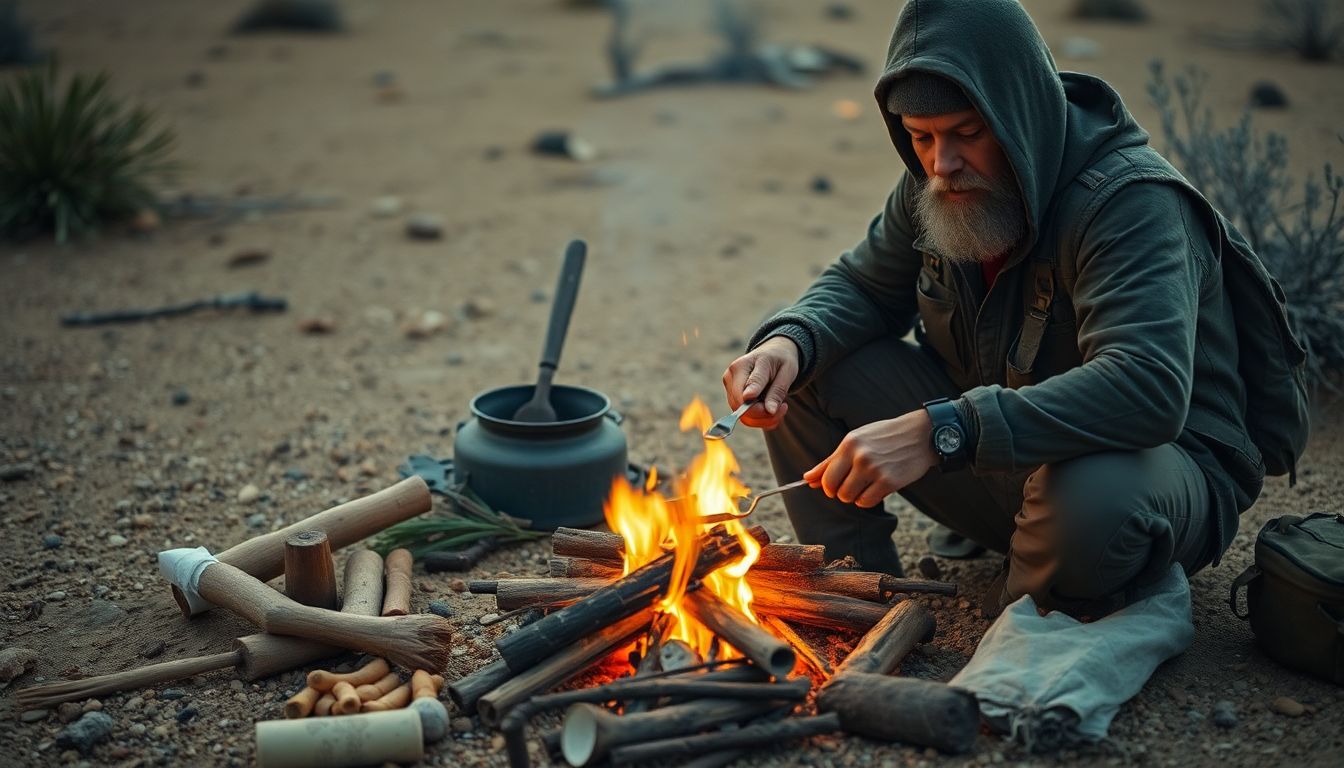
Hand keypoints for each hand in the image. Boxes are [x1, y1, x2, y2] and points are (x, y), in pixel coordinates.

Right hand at [721, 336, 799, 430]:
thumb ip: (777, 391)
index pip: (744, 395)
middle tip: (783, 406)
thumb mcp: (786, 371)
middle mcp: (730, 377)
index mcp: (741, 366)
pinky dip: (761, 420)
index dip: (760, 408)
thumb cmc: (780, 359)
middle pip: (741, 409)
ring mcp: (729, 389)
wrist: (773, 353)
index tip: (780, 408)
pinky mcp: (733, 398)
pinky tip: (772, 410)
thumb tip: (769, 411)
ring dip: (764, 419)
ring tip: (780, 407)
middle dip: (765, 414)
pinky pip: (745, 418)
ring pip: (743, 417)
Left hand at [804, 409, 937, 506]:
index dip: (827, 486)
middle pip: (836, 491)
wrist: (921, 435)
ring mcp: (875, 470)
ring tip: (866, 485)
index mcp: (849, 444)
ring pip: (850, 498)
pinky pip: (867, 501)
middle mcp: (860, 456)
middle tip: (852, 485)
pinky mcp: (889, 482)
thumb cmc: (884, 437)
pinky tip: (876, 488)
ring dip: (855, 496)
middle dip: (840, 492)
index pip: (826, 477)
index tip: (835, 485)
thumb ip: (830, 461)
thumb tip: (807, 479)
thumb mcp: (855, 441)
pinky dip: (868, 499)